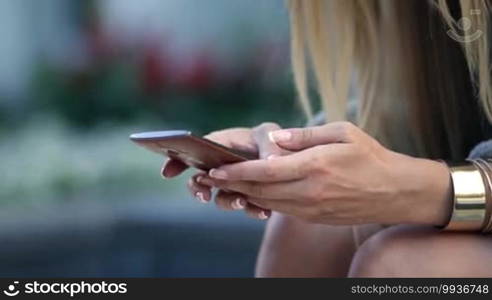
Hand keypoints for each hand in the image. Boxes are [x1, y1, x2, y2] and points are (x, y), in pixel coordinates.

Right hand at [161, 123, 288, 219]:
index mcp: (221, 144)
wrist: (293, 162)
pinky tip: (264, 211)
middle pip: (199, 179)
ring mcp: (235, 184)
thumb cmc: (275, 139)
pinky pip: (246, 208)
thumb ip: (268, 143)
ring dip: (227, 202)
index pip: (193, 151)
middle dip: (197, 189)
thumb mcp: (270, 134)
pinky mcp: (250, 198)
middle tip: (203, 195)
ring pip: (221, 197)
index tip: (167, 173)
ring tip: (241, 201)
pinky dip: (253, 211)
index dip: (176, 161)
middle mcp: (223, 166)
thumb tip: (269, 161)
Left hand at [199, 122, 451, 225]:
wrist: (395, 192)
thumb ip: (306, 134)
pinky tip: (249, 193)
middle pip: (259, 189)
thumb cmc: (370, 157)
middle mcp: (310, 191)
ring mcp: (311, 208)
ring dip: (241, 194)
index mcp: (316, 166)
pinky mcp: (314, 217)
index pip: (266, 170)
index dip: (237, 170)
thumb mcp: (344, 132)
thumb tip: (274, 138)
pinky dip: (260, 201)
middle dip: (230, 184)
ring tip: (220, 186)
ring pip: (266, 202)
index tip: (215, 168)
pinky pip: (280, 210)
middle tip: (205, 178)